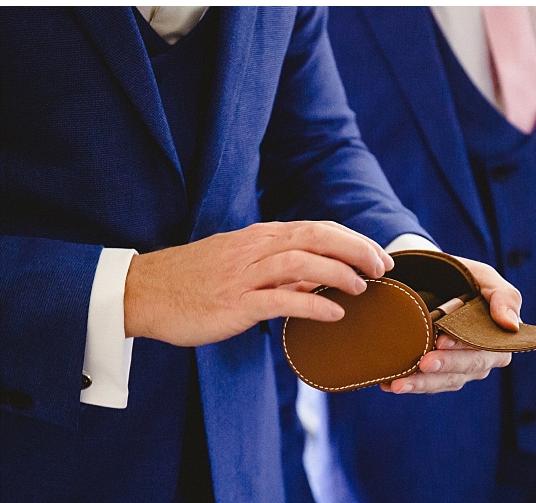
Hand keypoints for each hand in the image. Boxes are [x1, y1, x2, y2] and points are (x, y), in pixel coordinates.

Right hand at [122, 222, 392, 344]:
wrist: (145, 291)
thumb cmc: (194, 279)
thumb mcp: (241, 262)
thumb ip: (279, 268)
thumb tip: (318, 279)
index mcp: (263, 236)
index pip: (319, 228)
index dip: (354, 239)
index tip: (379, 254)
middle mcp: (259, 248)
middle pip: (319, 237)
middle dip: (357, 249)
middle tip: (383, 267)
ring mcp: (246, 274)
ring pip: (304, 262)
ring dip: (340, 273)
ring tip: (364, 287)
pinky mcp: (235, 303)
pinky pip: (281, 300)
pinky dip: (312, 304)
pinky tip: (334, 313)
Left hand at [379, 256, 522, 394]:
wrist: (438, 281)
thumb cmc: (469, 279)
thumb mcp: (487, 278)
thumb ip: (504, 297)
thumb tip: (512, 325)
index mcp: (499, 339)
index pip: (484, 350)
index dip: (463, 349)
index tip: (441, 341)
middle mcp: (482, 359)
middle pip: (464, 369)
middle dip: (442, 366)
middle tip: (422, 362)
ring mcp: (460, 370)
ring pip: (444, 382)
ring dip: (421, 383)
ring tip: (399, 383)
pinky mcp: (439, 375)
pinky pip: (427, 385)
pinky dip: (409, 384)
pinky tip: (389, 384)